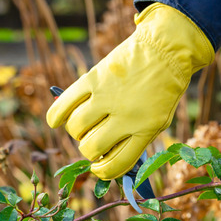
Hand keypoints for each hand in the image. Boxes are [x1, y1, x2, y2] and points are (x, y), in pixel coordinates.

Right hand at [46, 3, 213, 179]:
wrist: (165, 49)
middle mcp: (126, 115)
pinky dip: (55, 116)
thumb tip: (105, 160)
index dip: (103, 171)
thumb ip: (136, 140)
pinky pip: (64, 105)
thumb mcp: (159, 119)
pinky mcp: (93, 79)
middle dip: (89, 150)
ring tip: (84, 123)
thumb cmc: (163, 88)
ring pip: (76, 128)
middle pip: (92, 148)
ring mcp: (107, 96)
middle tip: (93, 140)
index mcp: (146, 129)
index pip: (117, 164)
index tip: (97, 168)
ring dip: (76, 131)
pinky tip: (56, 121)